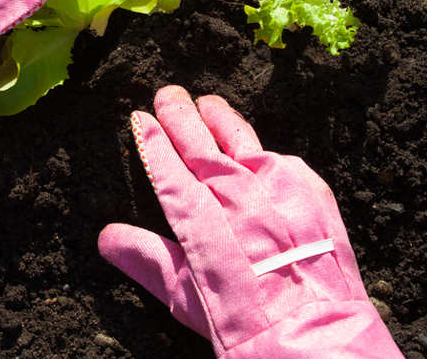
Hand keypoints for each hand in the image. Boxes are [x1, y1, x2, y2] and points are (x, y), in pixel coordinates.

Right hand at [98, 86, 401, 357]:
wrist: (319, 349)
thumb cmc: (248, 334)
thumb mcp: (189, 305)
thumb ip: (150, 264)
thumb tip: (107, 236)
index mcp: (206, 231)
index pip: (171, 176)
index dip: (153, 146)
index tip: (138, 119)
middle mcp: (245, 207)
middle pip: (208, 152)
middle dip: (184, 120)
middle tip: (167, 94)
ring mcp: (285, 201)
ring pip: (248, 148)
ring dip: (225, 123)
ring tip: (206, 102)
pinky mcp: (318, 205)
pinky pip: (288, 168)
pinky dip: (267, 153)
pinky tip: (258, 148)